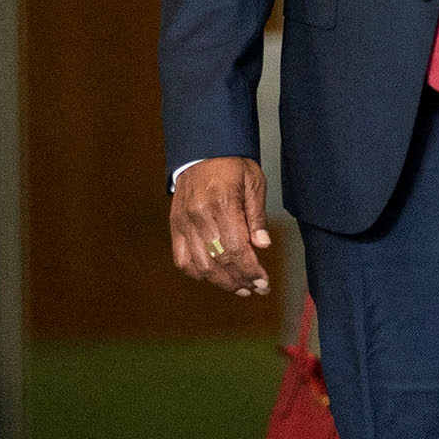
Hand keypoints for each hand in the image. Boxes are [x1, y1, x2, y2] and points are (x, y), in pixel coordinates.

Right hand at [170, 157, 272, 296]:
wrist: (203, 149)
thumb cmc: (231, 164)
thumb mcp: (254, 183)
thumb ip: (257, 216)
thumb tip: (263, 245)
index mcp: (222, 202)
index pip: (237, 248)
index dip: (251, 271)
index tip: (263, 283)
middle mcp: (200, 214)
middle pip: (219, 261)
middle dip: (240, 280)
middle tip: (255, 288)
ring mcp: (184, 221)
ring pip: (201, 265)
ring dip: (221, 282)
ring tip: (238, 288)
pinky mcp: (175, 225)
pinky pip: (182, 259)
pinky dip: (198, 273)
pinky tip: (213, 276)